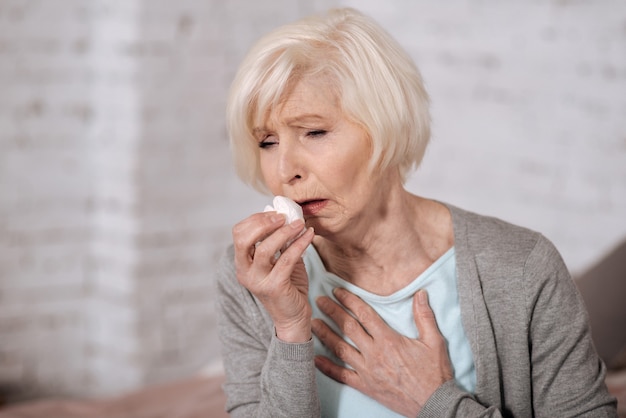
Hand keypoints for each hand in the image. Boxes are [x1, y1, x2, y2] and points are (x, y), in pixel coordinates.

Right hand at [232, 212, 314, 342]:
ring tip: (299, 224)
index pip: (238, 233)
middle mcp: (245, 272)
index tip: (275, 214)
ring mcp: (258, 281)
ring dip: (284, 232)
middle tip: (283, 217)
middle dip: (263, 223)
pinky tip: (309, 235)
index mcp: (242, 263)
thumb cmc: (287, 285)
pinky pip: (287, 259)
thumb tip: (287, 215)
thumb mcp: (279, 259)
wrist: (293, 316)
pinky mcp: (275, 287)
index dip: (256, 219)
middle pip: (244, 239)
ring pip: (266, 248)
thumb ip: (279, 240)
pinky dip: (300, 243)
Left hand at [312, 288, 452, 416]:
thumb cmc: (435, 373)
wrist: (434, 404)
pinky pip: (342, 376)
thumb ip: (424, 317)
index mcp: (389, 340)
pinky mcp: (365, 386)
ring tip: (313, 323)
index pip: (364, 315)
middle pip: (348, 328)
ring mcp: (368, 371)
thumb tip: (420, 294)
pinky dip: (327, 367)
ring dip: (325, 334)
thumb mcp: (434, 342)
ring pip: (341, 349)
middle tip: (320, 300)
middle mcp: (374, 353)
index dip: (349, 301)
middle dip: (332, 312)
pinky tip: (315, 359)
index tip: (338, 292)